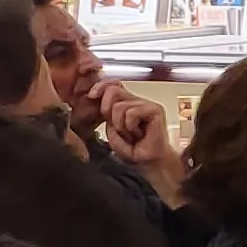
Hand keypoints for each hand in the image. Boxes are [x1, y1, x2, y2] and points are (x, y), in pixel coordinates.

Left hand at [103, 87, 186, 201]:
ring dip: (120, 125)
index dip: (100, 86)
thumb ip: (106, 113)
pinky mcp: (155, 110)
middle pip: (113, 90)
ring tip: (131, 135)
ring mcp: (147, 104)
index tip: (90, 96)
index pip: (112, 84)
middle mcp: (137, 100)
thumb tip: (97, 97)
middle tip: (116, 127)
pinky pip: (131, 113)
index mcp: (126, 103)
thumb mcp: (111, 129)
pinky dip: (130, 127)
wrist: (148, 162)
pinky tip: (139, 134)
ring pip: (119, 106)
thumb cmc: (131, 148)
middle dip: (106, 110)